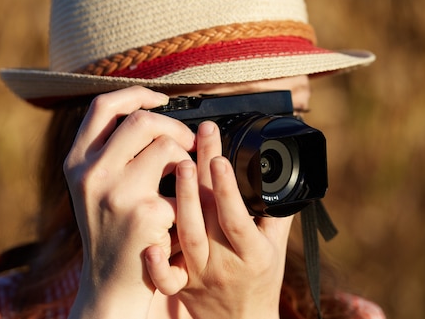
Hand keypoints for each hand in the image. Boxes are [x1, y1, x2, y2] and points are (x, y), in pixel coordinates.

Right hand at [63, 86, 194, 318]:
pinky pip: (182, 185)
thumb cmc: (109, 231)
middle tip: (188, 143)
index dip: (137, 94)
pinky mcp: (145, 214)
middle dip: (175, 126)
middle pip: (141, 121)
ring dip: (186, 160)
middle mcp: (91, 174)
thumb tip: (149, 111)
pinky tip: (179, 214)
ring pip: (167, 147)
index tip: (162, 99)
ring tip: (185, 179)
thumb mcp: (93, 188)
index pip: (103, 107)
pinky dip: (188, 196)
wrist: (111, 284)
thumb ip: (109, 152)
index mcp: (76, 162)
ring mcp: (116, 193)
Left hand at [145, 121, 292, 318]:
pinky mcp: (180, 284)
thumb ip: (274, 212)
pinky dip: (156, 261)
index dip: (228, 188)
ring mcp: (199, 273)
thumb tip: (273, 173)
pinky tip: (149, 241)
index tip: (220, 158)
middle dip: (202, 177)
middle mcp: (224, 262)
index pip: (238, 216)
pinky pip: (165, 277)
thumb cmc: (260, 279)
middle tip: (196, 140)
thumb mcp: (275, 248)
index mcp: (252, 253)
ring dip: (182, 199)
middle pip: (210, 216)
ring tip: (179, 165)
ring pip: (187, 235)